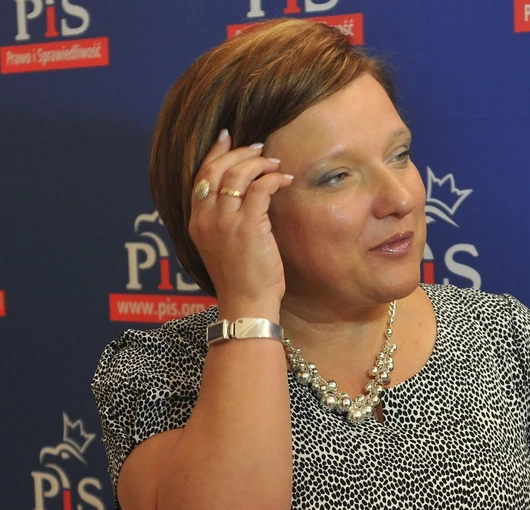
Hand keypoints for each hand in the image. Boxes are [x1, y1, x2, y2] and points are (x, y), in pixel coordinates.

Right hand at [189, 129, 292, 317]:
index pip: (200, 176)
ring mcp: (225, 222)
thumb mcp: (220, 246)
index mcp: (196, 222)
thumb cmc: (240, 279)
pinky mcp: (248, 226)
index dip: (214, 153)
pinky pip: (259, 188)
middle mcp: (206, 218)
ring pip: (237, 174)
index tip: (227, 137)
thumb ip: (222, 221)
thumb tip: (243, 194)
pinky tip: (284, 179)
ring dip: (258, 163)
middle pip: (216, 169)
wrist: (246, 303)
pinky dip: (273, 178)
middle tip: (259, 148)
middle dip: (239, 152)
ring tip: (274, 163)